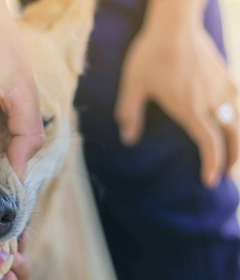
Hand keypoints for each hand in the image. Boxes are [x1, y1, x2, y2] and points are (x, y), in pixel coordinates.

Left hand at [115, 0, 238, 187]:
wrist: (174, 22)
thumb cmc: (150, 53)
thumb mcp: (133, 85)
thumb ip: (130, 112)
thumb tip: (127, 139)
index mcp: (188, 107)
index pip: (208, 142)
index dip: (212, 163)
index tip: (210, 180)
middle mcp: (209, 100)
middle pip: (231, 135)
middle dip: (232, 157)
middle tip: (227, 173)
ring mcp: (220, 86)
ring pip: (239, 118)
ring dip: (239, 139)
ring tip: (235, 153)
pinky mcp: (224, 73)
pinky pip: (238, 98)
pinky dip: (239, 114)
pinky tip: (235, 118)